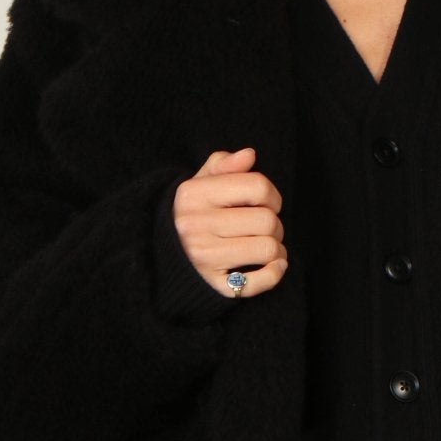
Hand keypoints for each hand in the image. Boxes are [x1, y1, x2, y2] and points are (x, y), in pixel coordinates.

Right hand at [172, 146, 288, 299]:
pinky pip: (260, 281)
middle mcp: (195, 226)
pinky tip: (273, 265)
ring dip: (276, 248)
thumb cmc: (194, 213)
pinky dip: (275, 273)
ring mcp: (203, 258)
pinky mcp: (214, 285)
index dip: (272, 194)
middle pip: (267, 220)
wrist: (164, 254)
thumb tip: (249, 155)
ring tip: (264, 246)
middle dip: (275, 224)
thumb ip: (224, 164)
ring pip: (268, 249)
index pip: (258, 187)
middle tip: (263, 228)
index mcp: (193, 195)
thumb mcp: (201, 182)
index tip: (265, 202)